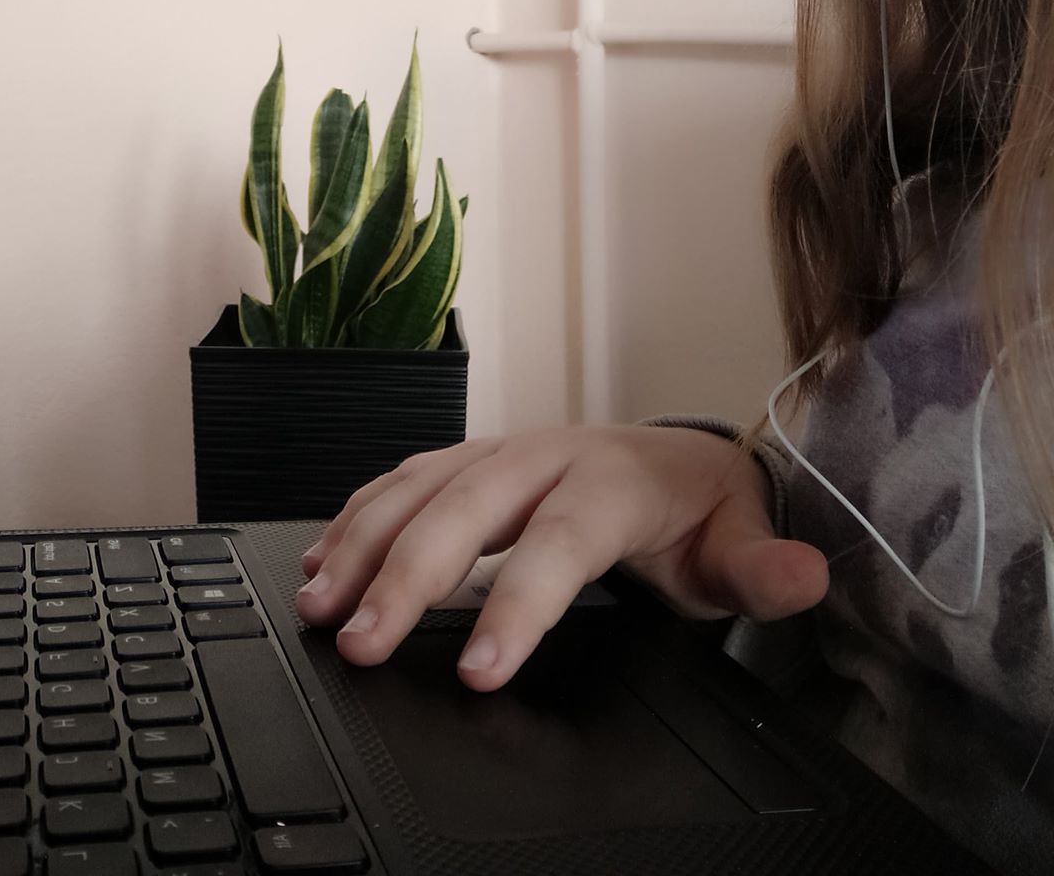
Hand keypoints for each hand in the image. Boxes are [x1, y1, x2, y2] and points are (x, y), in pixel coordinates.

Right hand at [294, 425, 828, 691]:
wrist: (680, 456)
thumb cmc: (702, 512)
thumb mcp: (742, 545)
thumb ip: (766, 570)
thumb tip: (805, 576)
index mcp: (611, 480)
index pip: (558, 545)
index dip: (516, 607)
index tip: (479, 670)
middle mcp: (543, 455)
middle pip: (463, 511)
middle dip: (403, 577)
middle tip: (359, 642)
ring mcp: (498, 452)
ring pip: (418, 489)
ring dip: (362, 543)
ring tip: (319, 604)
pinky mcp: (468, 459)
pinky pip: (402, 480)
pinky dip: (356, 517)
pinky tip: (322, 560)